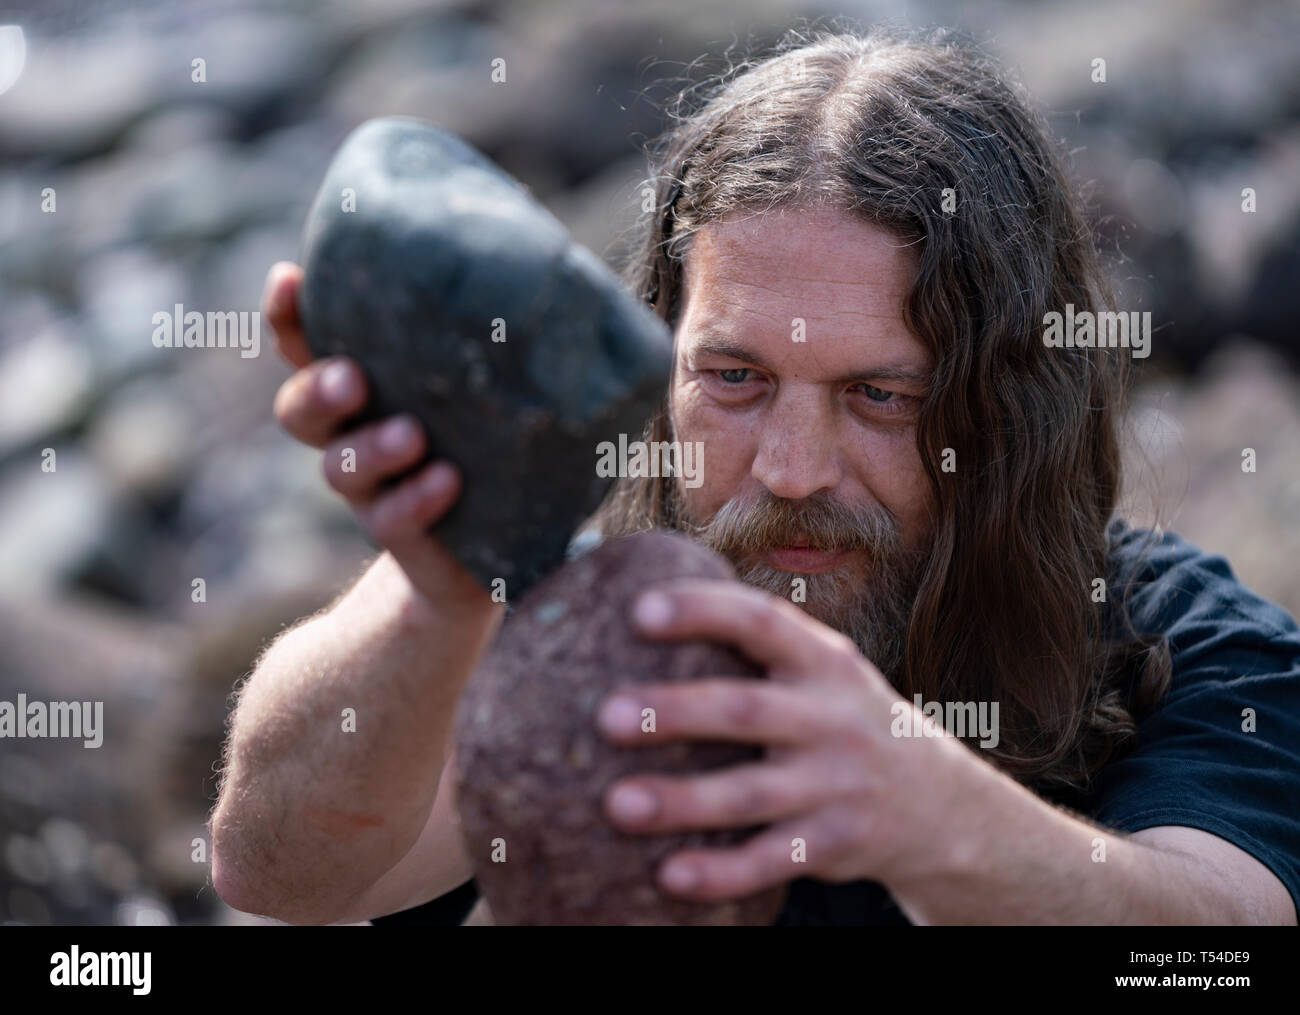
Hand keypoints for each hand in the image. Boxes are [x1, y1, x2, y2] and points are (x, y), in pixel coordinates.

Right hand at [263, 261, 486, 611]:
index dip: (289, 315)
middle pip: (300, 409)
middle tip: (353, 379)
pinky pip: (391, 520)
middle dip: (317, 388)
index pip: (308, 346)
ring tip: (413, 436)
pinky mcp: (403, 537)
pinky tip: (447, 481)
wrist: (497, 555)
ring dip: (371, 447)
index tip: (289, 276)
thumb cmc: (497, 448)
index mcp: (369, 388)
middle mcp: (355, 436)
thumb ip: (504, 343)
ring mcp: (373, 490)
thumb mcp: (499, 389)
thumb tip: (563, 267)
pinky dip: (415, 499)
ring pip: (339, 467)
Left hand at [595, 578, 970, 902]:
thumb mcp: (823, 669)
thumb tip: (646, 602)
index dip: (703, 610)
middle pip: (746, 710)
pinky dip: (721, 871)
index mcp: (823, 662)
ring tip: (617, 804)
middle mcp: (832, 718)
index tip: (639, 611)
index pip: (761, 621)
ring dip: (682, 800)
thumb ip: (759, 643)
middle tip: (606, 716)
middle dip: (676, 711)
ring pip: (751, 794)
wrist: (940, 802)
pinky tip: (669, 874)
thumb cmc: (842, 718)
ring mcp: (836, 784)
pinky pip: (771, 861)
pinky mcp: (833, 843)